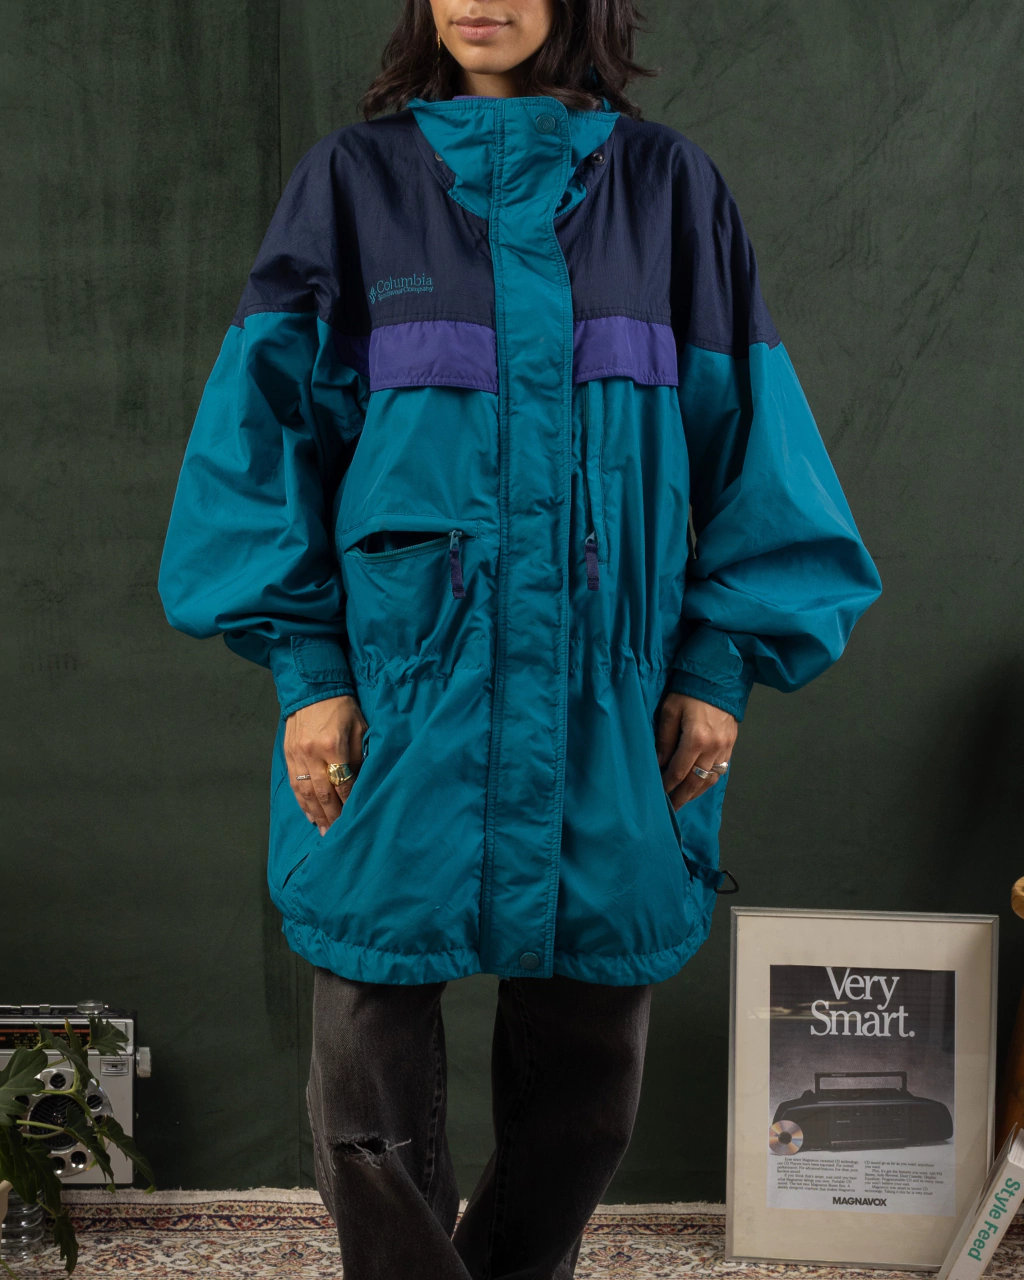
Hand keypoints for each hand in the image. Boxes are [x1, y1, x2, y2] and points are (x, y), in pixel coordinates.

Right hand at [285, 695, 367, 834]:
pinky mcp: (288, 755)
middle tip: (338, 835)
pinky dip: (302, 802)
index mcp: (332, 745)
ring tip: (323, 831)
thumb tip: (360, 783)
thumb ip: (359, 756)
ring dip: (316, 814)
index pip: (343, 782)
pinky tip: (309, 815)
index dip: (350, 802)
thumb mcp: (359, 727)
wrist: (312, 689)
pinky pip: (295, 784)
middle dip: (332, 816)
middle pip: (323, 793)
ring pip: (306, 792)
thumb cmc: (341, 707)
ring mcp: (297, 755)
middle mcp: (312, 753)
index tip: (355, 817)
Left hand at [656, 693, 737, 810]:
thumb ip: (664, 739)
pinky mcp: (731, 745)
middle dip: (681, 797)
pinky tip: (698, 786)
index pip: (678, 771)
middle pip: (695, 781)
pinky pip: (720, 771)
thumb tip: (659, 764)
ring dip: (695, 793)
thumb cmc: (688, 692)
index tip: (657, 795)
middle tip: (670, 810)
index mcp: (696, 739)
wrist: (718, 678)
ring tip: (683, 801)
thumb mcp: (670, 711)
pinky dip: (708, 782)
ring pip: (710, 779)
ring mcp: (725, 748)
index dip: (667, 785)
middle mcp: (713, 748)